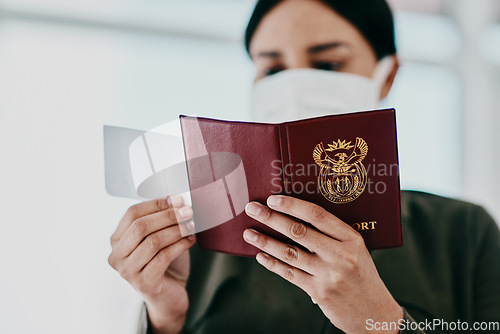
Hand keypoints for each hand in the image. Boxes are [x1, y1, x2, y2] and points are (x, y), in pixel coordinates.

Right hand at [108, 195, 195, 333]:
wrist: (169, 297)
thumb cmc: (164, 264)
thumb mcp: (158, 239)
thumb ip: (160, 222)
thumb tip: (178, 200)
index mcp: (117, 240)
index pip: (131, 214)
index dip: (156, 204)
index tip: (177, 199)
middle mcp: (117, 256)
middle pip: (140, 227)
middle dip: (167, 216)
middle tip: (187, 211)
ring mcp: (128, 271)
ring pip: (153, 242)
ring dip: (176, 230)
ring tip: (191, 225)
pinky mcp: (144, 283)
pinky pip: (163, 257)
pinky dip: (180, 245)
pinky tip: (190, 240)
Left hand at [243, 195, 402, 333]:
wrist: (374, 312)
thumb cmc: (362, 275)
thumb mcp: (357, 249)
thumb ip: (333, 234)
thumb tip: (298, 215)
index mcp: (351, 238)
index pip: (317, 215)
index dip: (292, 205)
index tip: (273, 199)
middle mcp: (340, 255)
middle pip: (299, 232)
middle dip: (271, 218)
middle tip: (252, 209)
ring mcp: (328, 274)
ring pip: (290, 253)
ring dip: (265, 241)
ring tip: (248, 233)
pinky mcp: (319, 292)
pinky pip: (290, 274)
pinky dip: (273, 264)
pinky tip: (260, 256)